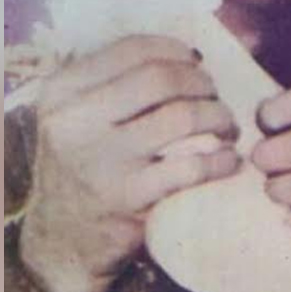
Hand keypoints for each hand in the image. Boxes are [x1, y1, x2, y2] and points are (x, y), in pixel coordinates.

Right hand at [19, 36, 239, 291]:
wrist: (61, 242)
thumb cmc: (83, 167)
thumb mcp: (77, 117)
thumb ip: (114, 82)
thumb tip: (190, 54)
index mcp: (63, 90)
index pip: (132, 49)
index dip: (176, 50)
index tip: (197, 63)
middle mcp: (75, 120)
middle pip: (161, 77)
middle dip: (202, 83)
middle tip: (216, 98)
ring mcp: (101, 159)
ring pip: (182, 116)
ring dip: (219, 117)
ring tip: (227, 127)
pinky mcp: (127, 197)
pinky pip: (192, 166)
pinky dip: (221, 160)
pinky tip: (229, 161)